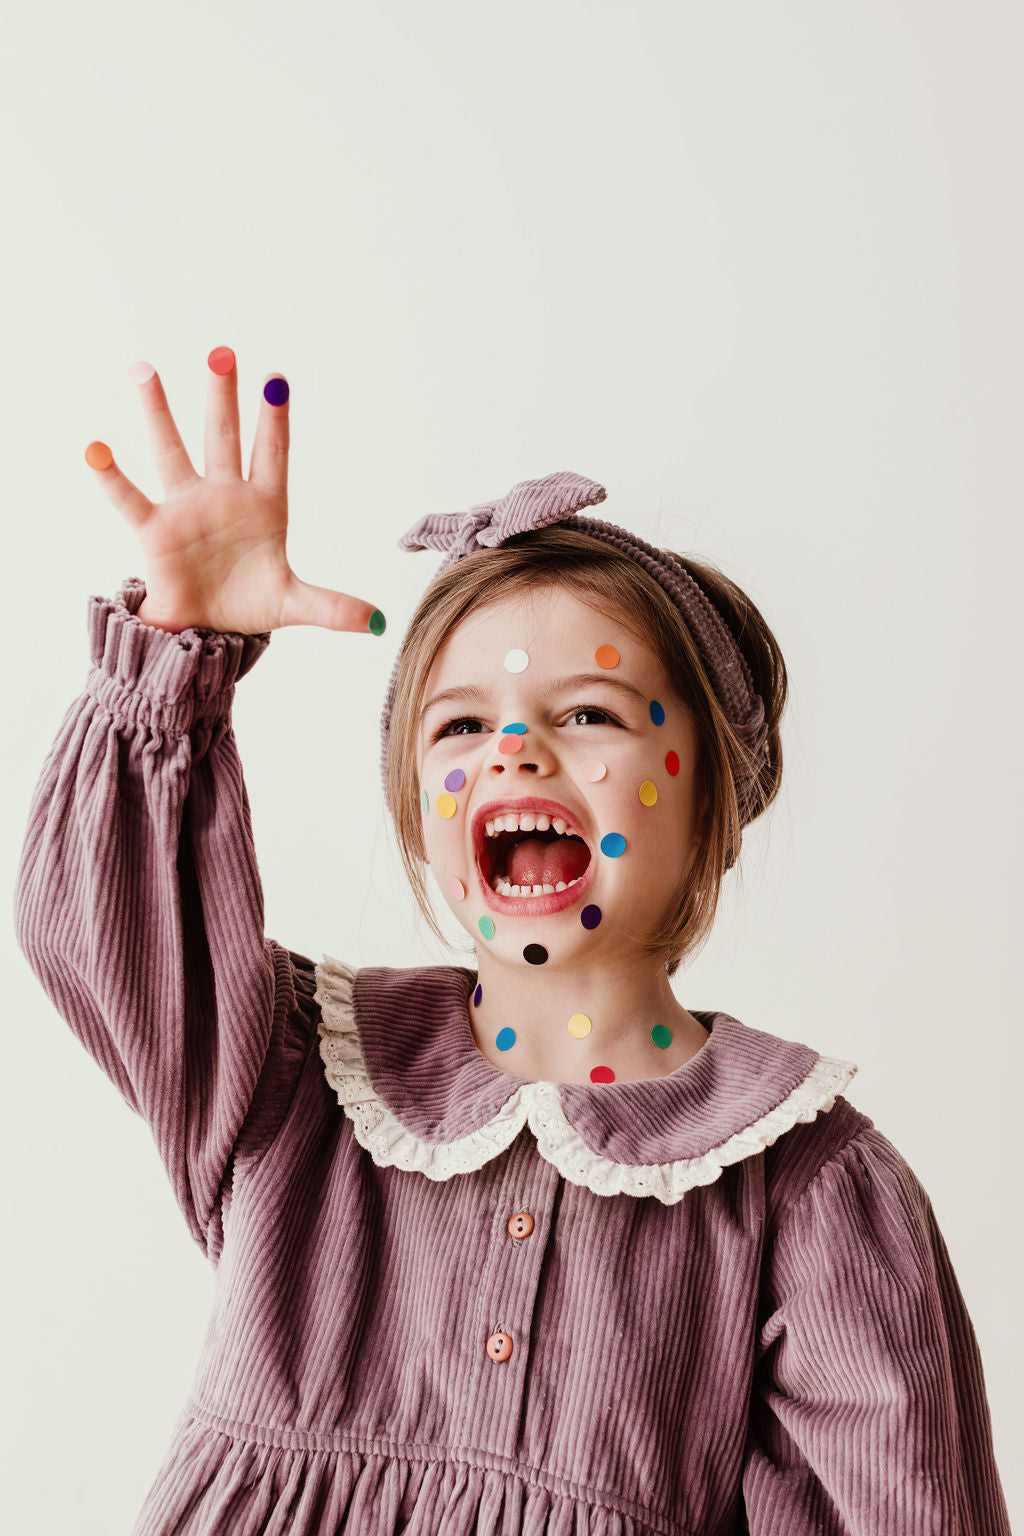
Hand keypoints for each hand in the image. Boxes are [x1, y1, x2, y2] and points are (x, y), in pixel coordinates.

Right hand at [84, 349, 384, 636]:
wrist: (207, 630)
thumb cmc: (250, 605)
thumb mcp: (294, 605)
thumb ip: (333, 607)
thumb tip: (379, 622)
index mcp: (264, 507)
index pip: (272, 454)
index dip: (274, 420)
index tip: (276, 381)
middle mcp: (224, 497)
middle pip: (222, 438)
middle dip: (222, 398)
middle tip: (221, 353)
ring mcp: (188, 509)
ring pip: (172, 453)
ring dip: (159, 413)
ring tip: (145, 371)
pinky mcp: (157, 532)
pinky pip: (132, 501)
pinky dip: (113, 478)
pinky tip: (96, 449)